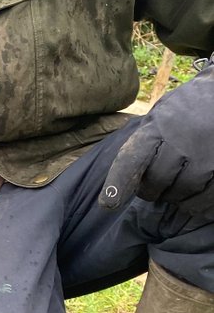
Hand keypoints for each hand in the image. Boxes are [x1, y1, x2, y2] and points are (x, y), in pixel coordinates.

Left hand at [100, 57, 213, 212]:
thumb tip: (124, 180)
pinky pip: (203, 199)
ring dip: (176, 196)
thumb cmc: (186, 110)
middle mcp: (180, 141)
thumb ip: (144, 143)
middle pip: (156, 183)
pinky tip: (196, 191)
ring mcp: (205, 155)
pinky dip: (196, 201)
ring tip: (180, 180)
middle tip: (156, 185)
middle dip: (152, 190)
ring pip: (181, 194)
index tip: (108, 203)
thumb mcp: (160, 116)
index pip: (132, 159)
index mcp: (157, 127)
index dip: (118, 182)